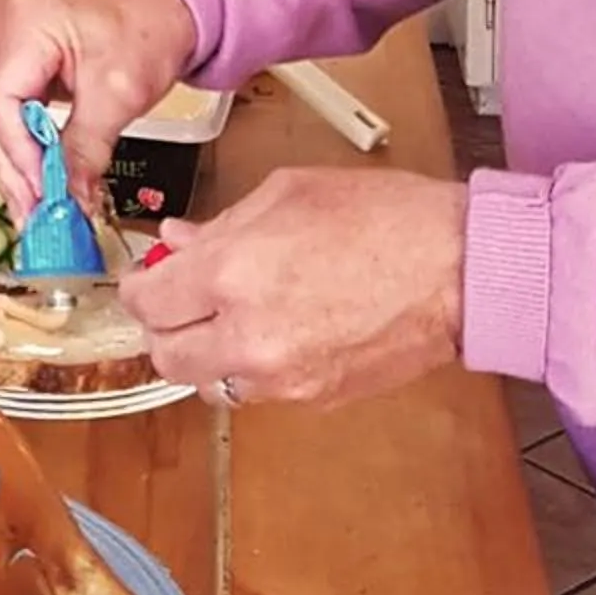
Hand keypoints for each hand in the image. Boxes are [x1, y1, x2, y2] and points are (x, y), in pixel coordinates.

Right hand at [0, 0, 198, 222]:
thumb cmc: (148, 22)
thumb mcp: (119, 93)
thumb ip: (87, 149)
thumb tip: (69, 199)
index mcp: (22, 20)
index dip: (18, 157)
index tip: (42, 198)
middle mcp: (1, 23)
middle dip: (14, 170)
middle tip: (36, 217)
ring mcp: (4, 36)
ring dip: (15, 163)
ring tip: (36, 207)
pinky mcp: (15, 53)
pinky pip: (5, 107)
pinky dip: (22, 143)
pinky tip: (36, 176)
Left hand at [124, 166, 466, 407]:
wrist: (456, 271)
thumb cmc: (383, 219)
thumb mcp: (286, 194)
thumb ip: (221, 225)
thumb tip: (177, 242)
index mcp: (233, 273)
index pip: (146, 303)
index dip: (138, 287)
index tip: (145, 277)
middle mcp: (248, 336)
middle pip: (165, 356)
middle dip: (163, 326)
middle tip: (179, 300)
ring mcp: (282, 378)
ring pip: (207, 383)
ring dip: (205, 353)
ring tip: (230, 315)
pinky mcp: (313, 400)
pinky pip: (256, 392)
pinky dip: (250, 368)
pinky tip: (274, 330)